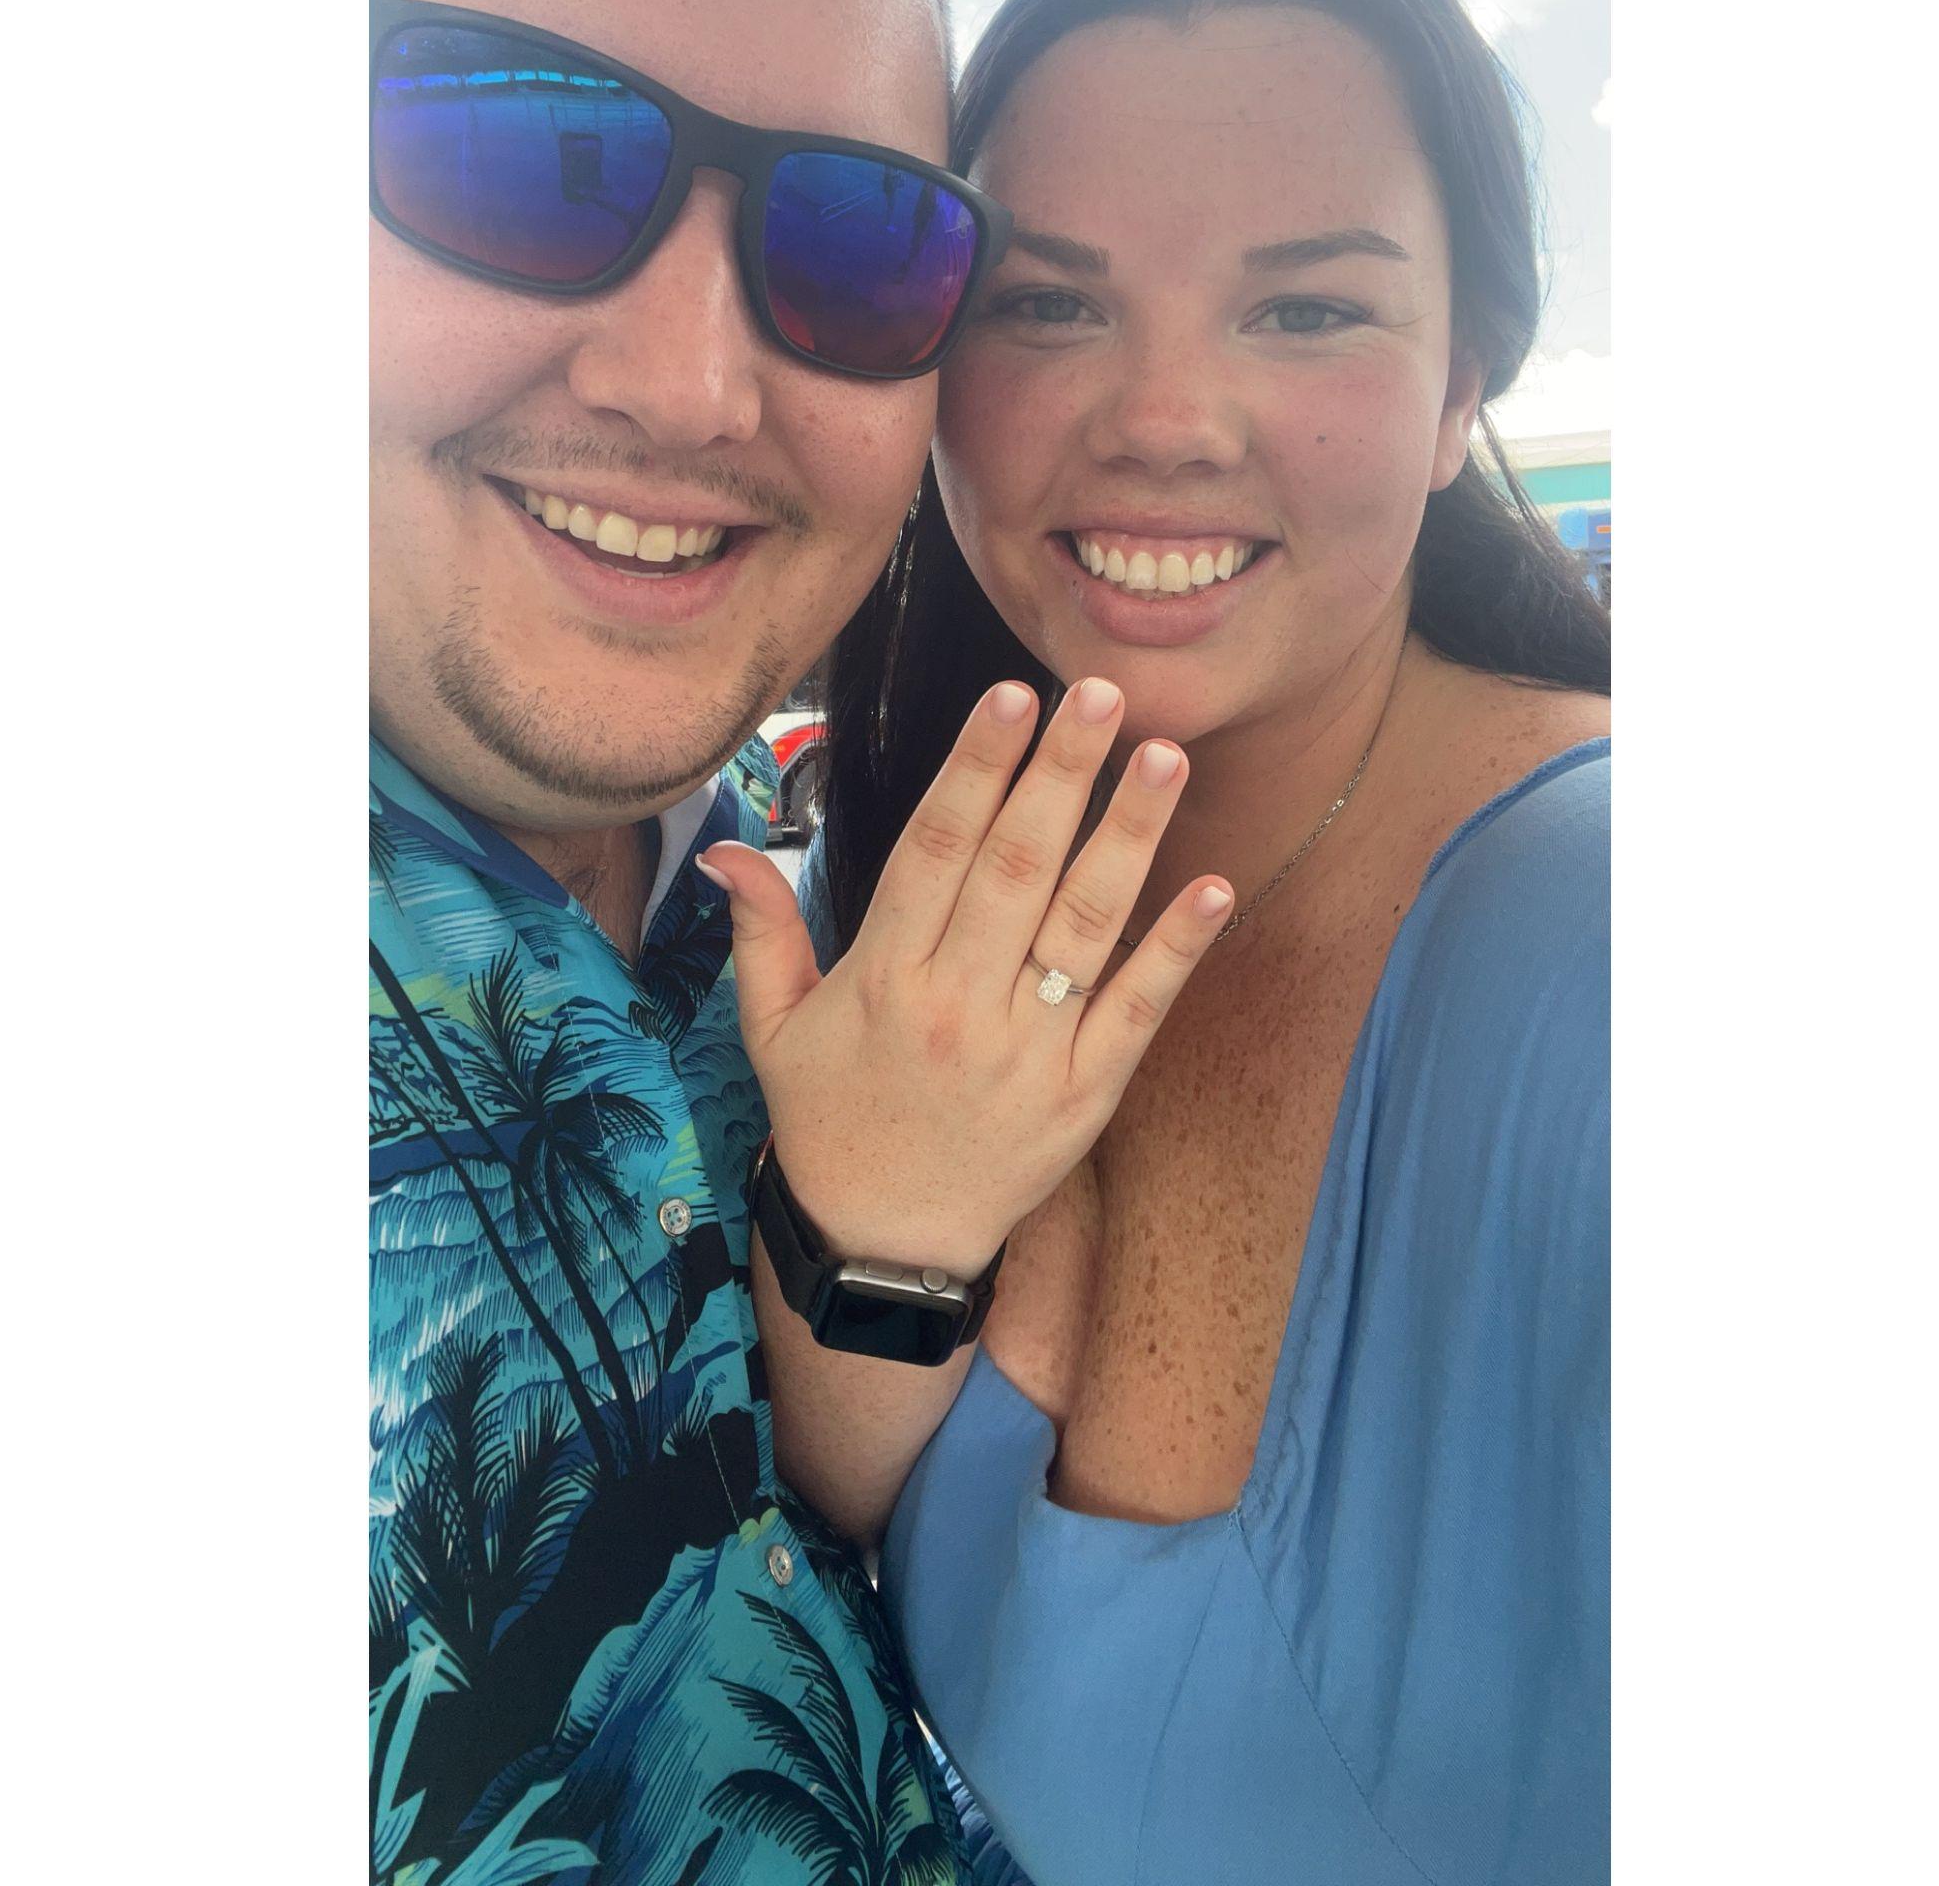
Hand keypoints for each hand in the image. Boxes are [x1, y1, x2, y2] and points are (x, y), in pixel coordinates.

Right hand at [699, 677, 1232, 1277]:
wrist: (884, 1246)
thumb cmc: (829, 1118)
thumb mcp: (773, 1029)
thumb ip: (761, 931)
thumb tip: (723, 846)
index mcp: (884, 978)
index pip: (935, 850)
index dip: (974, 768)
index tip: (1009, 695)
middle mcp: (959, 1006)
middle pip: (1015, 869)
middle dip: (1060, 775)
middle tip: (1101, 692)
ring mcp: (1029, 1051)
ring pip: (1084, 927)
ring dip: (1128, 837)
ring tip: (1164, 756)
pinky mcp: (1086, 1093)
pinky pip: (1138, 1011)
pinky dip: (1177, 949)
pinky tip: (1214, 885)